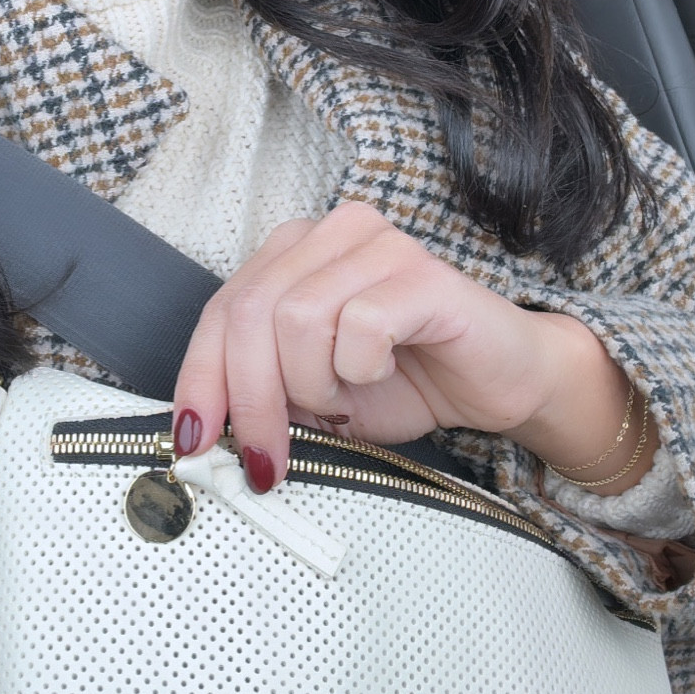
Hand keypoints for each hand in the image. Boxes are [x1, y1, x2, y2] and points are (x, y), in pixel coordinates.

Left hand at [172, 202, 632, 491]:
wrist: (499, 382)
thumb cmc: (405, 380)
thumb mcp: (310, 394)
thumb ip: (259, 391)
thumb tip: (201, 431)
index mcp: (292, 252)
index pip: (220, 311)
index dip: (199, 379)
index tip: (195, 440)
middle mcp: (330, 234)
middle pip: (250, 313)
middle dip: (250, 399)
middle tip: (267, 459)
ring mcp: (377, 245)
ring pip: (296, 319)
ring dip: (312, 385)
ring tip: (343, 400)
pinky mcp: (421, 273)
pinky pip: (360, 325)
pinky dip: (360, 369)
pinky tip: (382, 370)